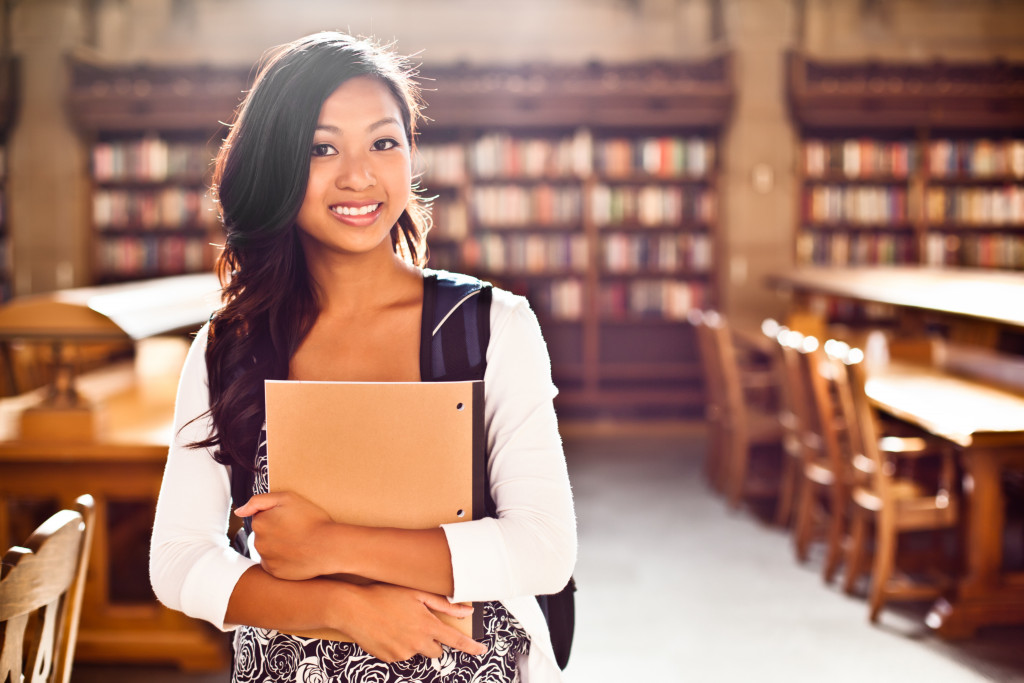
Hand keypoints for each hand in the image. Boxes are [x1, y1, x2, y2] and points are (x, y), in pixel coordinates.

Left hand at [235, 492, 335, 579]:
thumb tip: (238, 511)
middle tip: (297, 530)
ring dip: (279, 545)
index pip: (262, 517)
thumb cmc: (311, 520)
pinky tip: (297, 555)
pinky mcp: (274, 572)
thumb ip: (259, 501)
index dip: (278, 515)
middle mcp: (258, 542)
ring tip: (299, 542)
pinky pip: (274, 564)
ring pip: (269, 548)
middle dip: (276, 531)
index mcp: (259, 522)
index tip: (292, 518)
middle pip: (264, 533)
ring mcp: (265, 558)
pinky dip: (283, 559)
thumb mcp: (287, 498)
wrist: (328, 547)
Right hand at [340, 583, 487, 662]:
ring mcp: (402, 653)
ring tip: (397, 624)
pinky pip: (401, 655)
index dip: (471, 647)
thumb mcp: (416, 594)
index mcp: (427, 625)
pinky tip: (388, 631)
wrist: (353, 609)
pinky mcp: (389, 659)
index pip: (455, 640)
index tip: (481, 650)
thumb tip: (466, 611)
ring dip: (413, 642)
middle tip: (418, 625)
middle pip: (436, 652)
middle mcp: (417, 643)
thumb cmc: (384, 595)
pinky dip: (398, 646)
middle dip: (432, 642)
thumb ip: (443, 604)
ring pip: (417, 652)